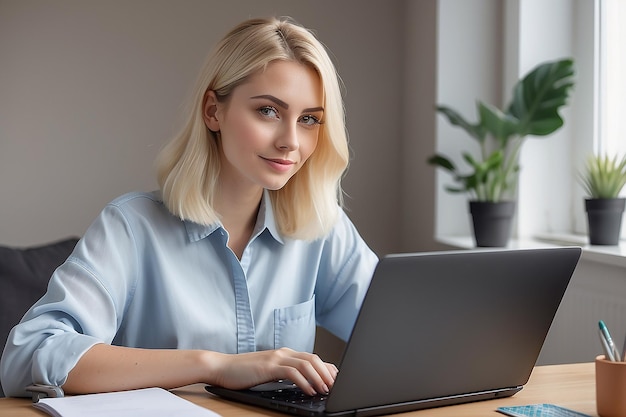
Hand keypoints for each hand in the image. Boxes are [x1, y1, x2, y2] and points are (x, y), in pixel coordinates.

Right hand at [208, 348, 337, 395]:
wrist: (221, 367)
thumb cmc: (243, 372)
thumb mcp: (269, 372)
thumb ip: (285, 373)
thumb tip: (304, 383)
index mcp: (284, 353)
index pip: (312, 358)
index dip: (327, 368)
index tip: (336, 379)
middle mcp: (283, 352)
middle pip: (313, 358)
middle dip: (327, 372)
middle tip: (336, 386)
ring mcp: (276, 358)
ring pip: (306, 364)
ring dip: (319, 377)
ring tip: (326, 389)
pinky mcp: (268, 366)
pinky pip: (292, 372)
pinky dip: (304, 381)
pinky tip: (309, 390)